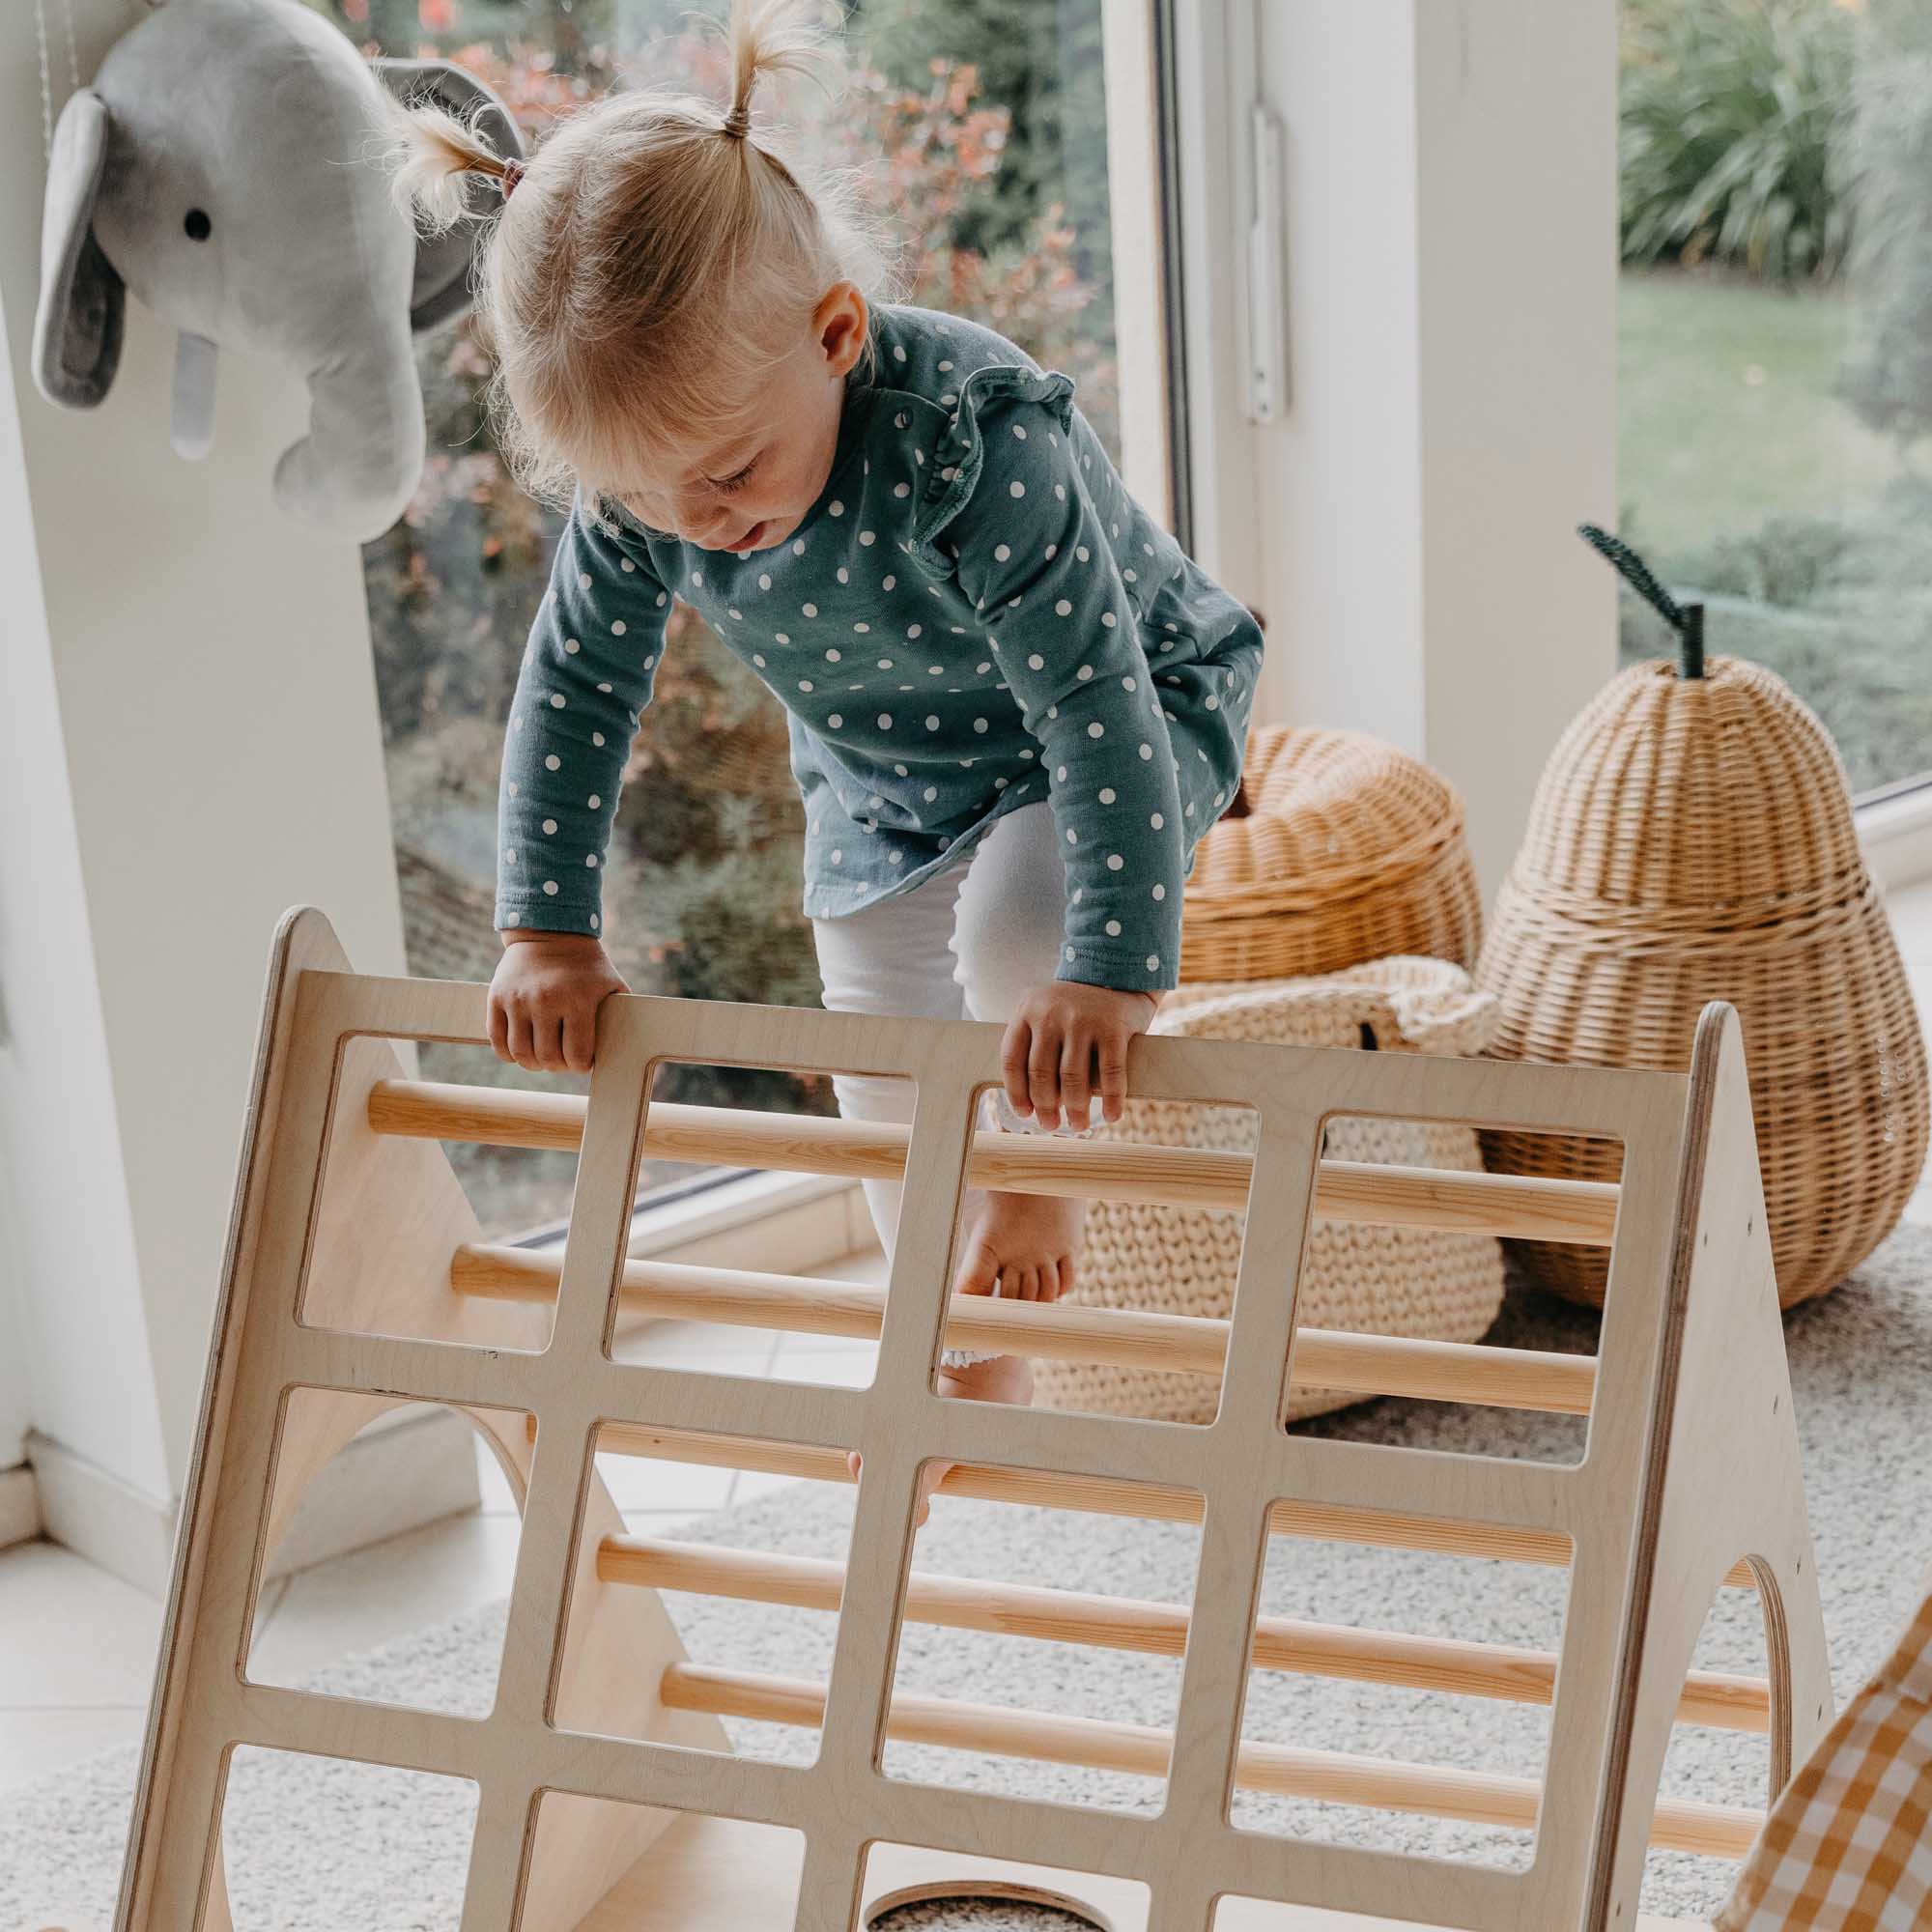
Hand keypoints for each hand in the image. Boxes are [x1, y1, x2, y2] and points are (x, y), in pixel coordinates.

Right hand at [489, 929, 629, 1073]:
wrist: (549, 932)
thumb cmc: (586, 965)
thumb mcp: (611, 984)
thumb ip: (618, 1014)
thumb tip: (628, 1046)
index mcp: (577, 1000)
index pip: (577, 1055)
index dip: (581, 1065)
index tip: (583, 1062)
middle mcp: (545, 1001)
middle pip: (547, 1058)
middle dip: (558, 1066)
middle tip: (563, 1061)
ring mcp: (518, 999)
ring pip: (521, 1053)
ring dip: (533, 1064)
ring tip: (542, 1058)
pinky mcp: (497, 997)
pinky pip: (496, 1040)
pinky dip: (508, 1053)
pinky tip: (521, 1050)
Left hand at [1000, 981, 1158, 1131]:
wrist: (1118, 970)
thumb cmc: (1076, 1005)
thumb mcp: (1045, 1011)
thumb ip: (1034, 1042)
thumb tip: (1030, 1098)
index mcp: (1027, 1011)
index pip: (1012, 1060)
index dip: (1016, 1093)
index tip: (1025, 1113)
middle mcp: (1051, 1015)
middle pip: (1041, 1074)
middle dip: (1046, 1107)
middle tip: (1051, 1125)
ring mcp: (1083, 1020)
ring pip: (1073, 1078)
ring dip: (1076, 1109)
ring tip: (1079, 1125)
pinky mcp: (1114, 1028)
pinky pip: (1110, 1073)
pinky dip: (1112, 1099)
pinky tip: (1112, 1115)